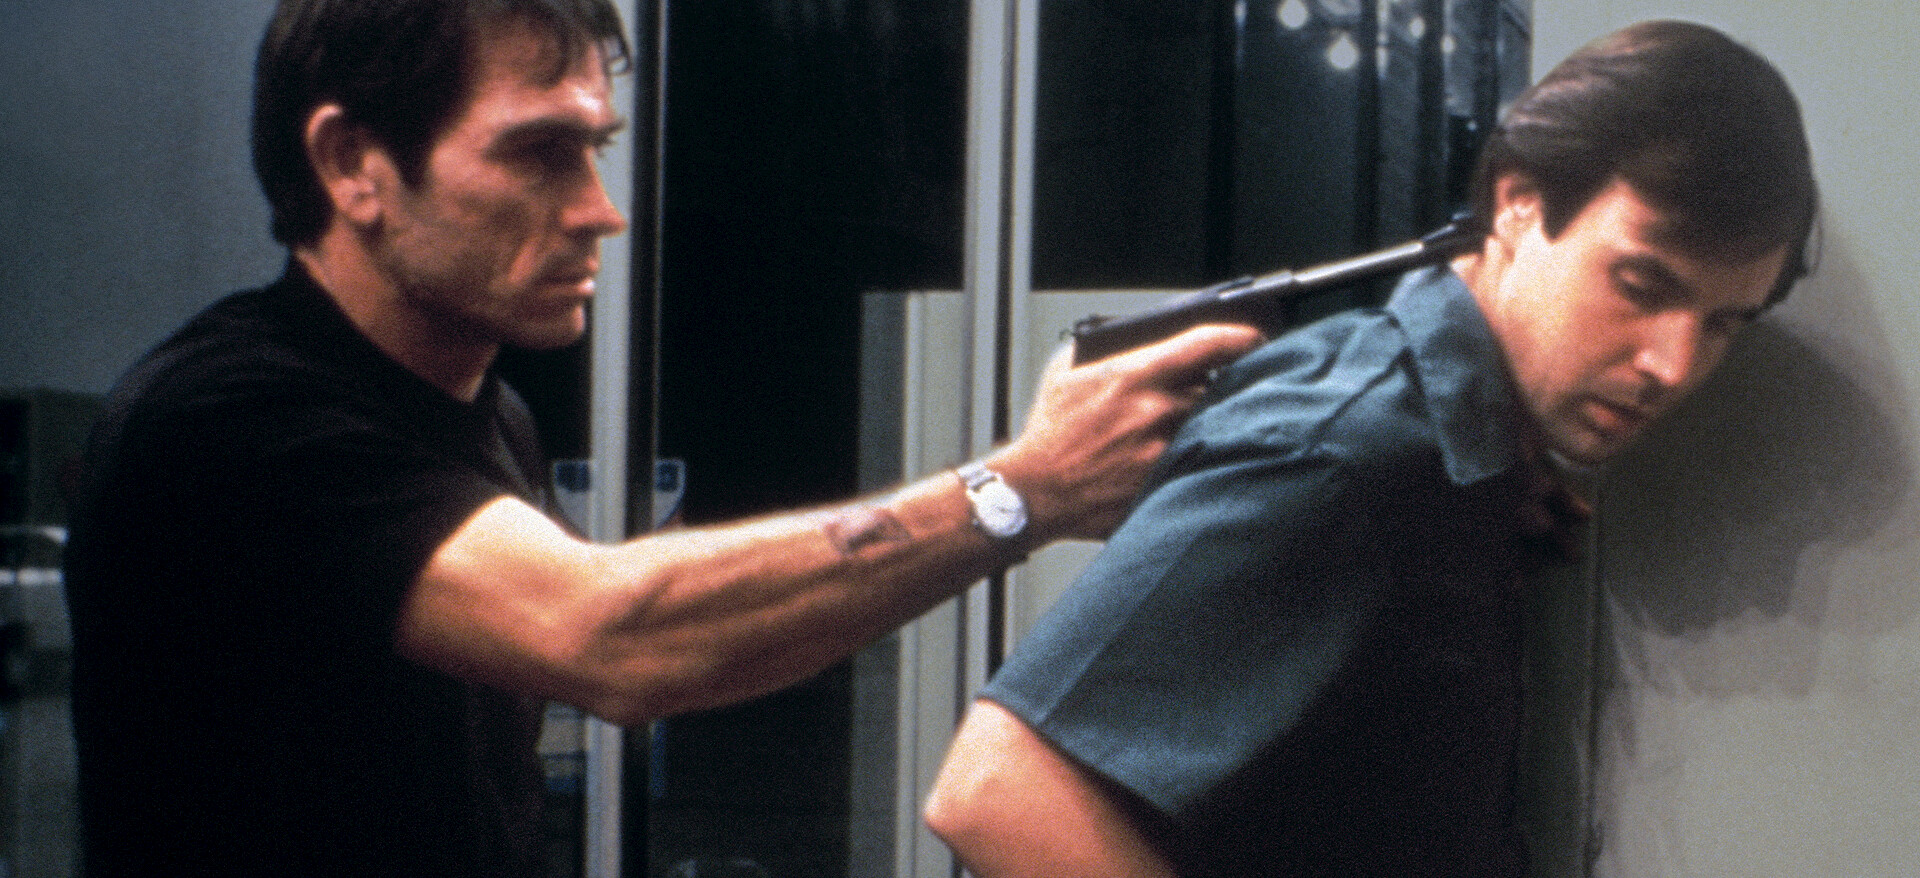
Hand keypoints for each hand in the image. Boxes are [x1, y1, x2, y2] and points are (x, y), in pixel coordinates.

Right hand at [989, 323, 1261, 541]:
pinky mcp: (1165, 483)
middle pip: (1220, 388)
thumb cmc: (1051, 432)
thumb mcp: (1068, 371)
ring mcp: (1164, 452)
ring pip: (1211, 427)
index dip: (1241, 336)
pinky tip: (1175, 457)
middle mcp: (1155, 412)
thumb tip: (1142, 334)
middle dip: (1222, 386)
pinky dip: (1193, 455)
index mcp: (1134, 375)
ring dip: (1206, 422)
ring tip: (1184, 426)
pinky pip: (1196, 461)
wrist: (1036, 492)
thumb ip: (1106, 345)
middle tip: (1220, 387)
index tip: (1254, 337)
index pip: (1209, 344)